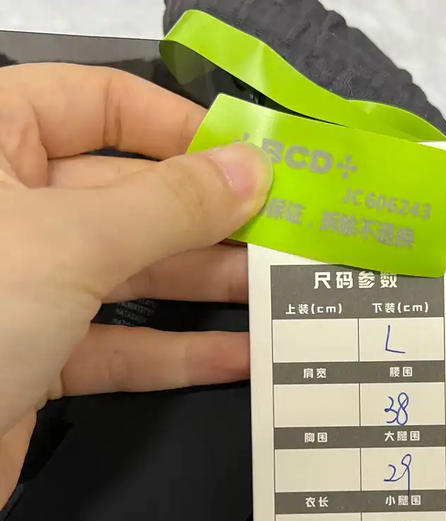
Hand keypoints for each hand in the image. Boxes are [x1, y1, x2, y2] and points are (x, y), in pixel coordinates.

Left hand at [0, 63, 271, 506]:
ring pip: (132, 274)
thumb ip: (170, 205)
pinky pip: (120, 344)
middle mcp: (9, 210)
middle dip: (210, 220)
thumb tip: (251, 169)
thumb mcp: (71, 242)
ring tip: (276, 291)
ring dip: (206, 287)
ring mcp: (24, 286)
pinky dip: (178, 353)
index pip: (96, 105)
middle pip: (129, 198)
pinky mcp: (38, 356)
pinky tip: (239, 356)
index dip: (178, 128)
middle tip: (283, 234)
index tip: (250, 160)